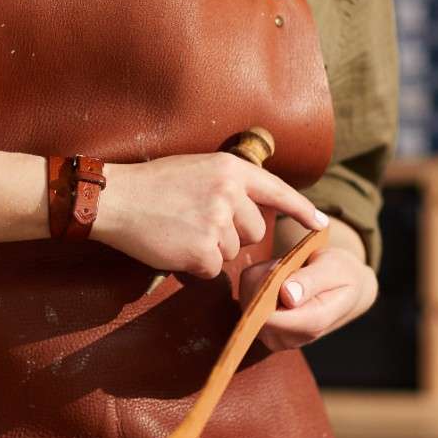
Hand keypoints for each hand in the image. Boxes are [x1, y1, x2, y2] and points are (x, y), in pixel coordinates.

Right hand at [90, 154, 329, 278]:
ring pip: (232, 252)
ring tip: (179, 230)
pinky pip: (212, 269)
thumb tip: (252, 211)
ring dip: (209, 250)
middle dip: (233, 236)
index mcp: (230, 169)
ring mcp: (216, 222)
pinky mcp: (202, 250)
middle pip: (254, 231)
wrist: (114, 200)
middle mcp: (229, 193)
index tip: (322, 225)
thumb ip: (228, 184)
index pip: (277, 191)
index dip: (302, 210)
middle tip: (197, 223)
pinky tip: (173, 247)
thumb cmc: (150, 184)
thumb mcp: (196, 169)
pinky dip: (194, 265)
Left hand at [238, 240, 378, 350]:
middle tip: (292, 265)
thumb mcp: (334, 269)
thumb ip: (312, 282)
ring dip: (264, 275)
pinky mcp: (258, 322)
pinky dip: (259, 276)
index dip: (268, 290)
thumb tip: (287, 296)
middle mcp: (287, 337)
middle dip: (268, 278)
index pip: (273, 319)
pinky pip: (246, 289)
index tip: (281, 267)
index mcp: (311, 325)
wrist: (343, 287)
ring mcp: (270, 333)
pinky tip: (280, 276)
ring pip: (248, 296)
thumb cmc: (341, 275)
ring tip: (290, 271)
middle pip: (255, 307)